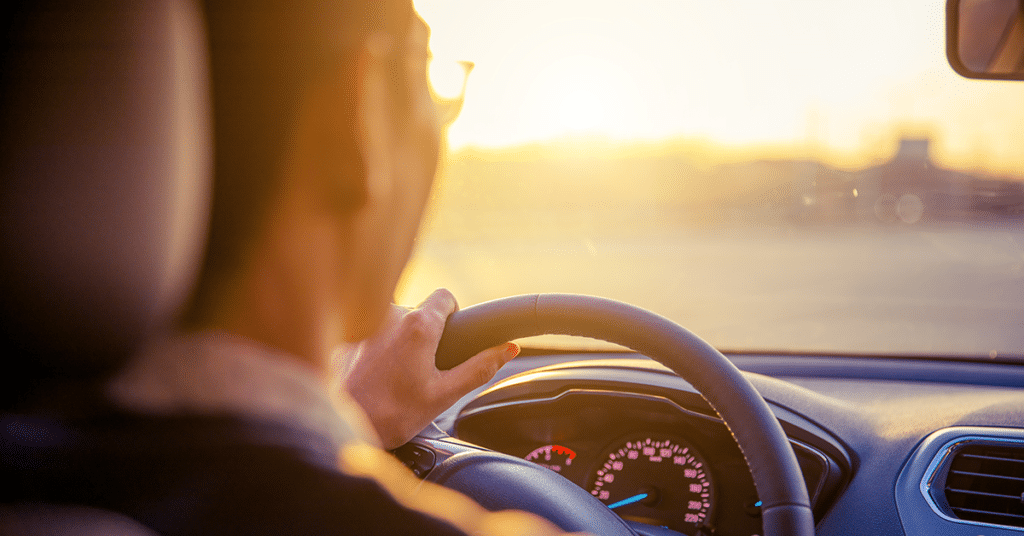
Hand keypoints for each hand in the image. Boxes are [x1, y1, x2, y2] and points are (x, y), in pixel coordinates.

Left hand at [332, 288, 519, 448]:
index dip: (453, 315)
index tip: (451, 339)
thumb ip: (479, 368)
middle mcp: (389, 315)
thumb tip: (508, 349)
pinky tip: (372, 377)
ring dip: (399, 340)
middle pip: (418, 310)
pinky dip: (375, 349)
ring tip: (394, 377)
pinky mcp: (345, 337)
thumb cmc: (391, 415)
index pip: (445, 296)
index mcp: (418, 326)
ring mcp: (363, 324)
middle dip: (425, 333)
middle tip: (423, 369)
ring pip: (392, 321)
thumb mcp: (444, 395)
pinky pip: (369, 333)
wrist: (340, 427)